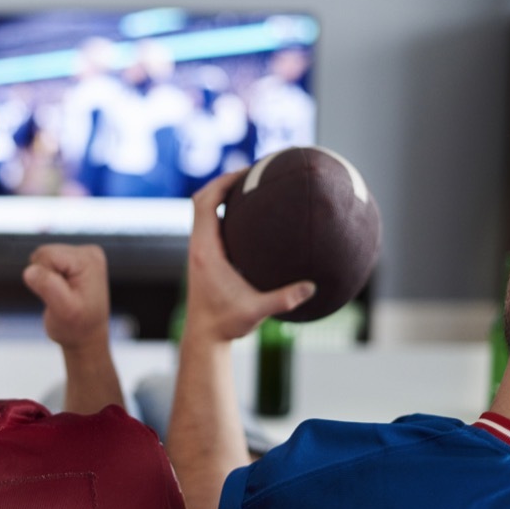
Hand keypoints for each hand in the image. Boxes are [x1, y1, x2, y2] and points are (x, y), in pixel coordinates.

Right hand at [24, 243, 121, 413]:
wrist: (86, 337)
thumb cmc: (76, 328)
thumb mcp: (63, 311)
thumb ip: (48, 287)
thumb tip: (30, 270)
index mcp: (89, 260)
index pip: (47, 255)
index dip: (44, 277)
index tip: (59, 296)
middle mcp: (89, 252)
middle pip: (45, 252)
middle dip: (44, 276)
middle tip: (59, 297)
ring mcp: (83, 255)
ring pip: (44, 256)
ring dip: (46, 278)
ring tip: (61, 294)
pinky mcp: (75, 260)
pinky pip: (48, 261)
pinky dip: (48, 276)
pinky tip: (61, 289)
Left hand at [184, 171, 315, 342]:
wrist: (204, 337)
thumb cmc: (225, 324)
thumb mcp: (255, 312)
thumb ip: (283, 299)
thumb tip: (311, 287)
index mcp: (205, 251)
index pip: (204, 204)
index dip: (222, 182)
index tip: (246, 170)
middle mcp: (198, 246)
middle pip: (201, 199)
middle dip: (224, 181)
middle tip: (253, 171)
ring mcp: (199, 251)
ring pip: (204, 211)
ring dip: (222, 195)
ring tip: (251, 186)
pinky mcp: (204, 258)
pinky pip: (210, 224)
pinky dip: (224, 212)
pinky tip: (250, 216)